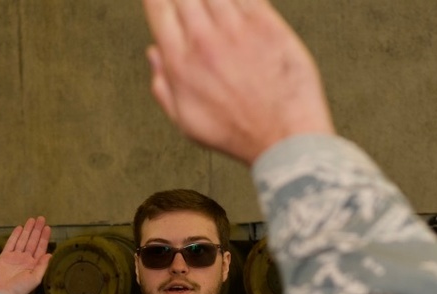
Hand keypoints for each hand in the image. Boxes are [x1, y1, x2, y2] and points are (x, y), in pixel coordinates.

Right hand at [0, 216, 52, 293]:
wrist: (2, 293)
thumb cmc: (20, 289)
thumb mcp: (35, 279)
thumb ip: (42, 266)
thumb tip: (50, 254)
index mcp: (34, 264)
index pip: (40, 248)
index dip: (44, 237)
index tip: (48, 227)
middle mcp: (25, 259)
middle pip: (32, 241)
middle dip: (37, 230)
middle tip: (41, 218)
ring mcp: (15, 257)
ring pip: (23, 240)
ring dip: (28, 230)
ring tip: (32, 220)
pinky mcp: (5, 257)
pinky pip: (11, 243)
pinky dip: (15, 235)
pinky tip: (19, 228)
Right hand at [141, 0, 335, 164]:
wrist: (283, 138)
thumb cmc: (237, 135)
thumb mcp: (187, 123)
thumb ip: (164, 87)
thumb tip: (153, 55)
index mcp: (180, 64)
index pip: (159, 9)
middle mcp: (204, 41)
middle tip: (191, 7)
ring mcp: (236, 30)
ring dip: (211, 0)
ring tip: (212, 9)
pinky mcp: (267, 24)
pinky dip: (240, 0)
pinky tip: (237, 7)